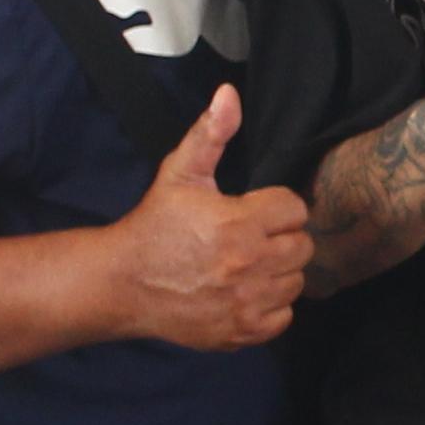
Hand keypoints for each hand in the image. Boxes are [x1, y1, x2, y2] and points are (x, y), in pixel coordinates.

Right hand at [108, 86, 310, 350]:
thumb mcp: (179, 173)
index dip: (275, 206)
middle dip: (280, 237)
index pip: (294, 209)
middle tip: (250, 237)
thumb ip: (210, 133)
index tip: (252, 210)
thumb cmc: (155, 224)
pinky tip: (246, 292)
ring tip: (248, 264)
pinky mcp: (241, 332)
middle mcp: (250, 265)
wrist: (123, 283)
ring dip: (278, 272)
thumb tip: (229, 93)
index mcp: (240, 223)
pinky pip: (283, 318)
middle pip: (302, 247)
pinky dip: (271, 306)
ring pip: (295, 282)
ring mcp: (247, 302)